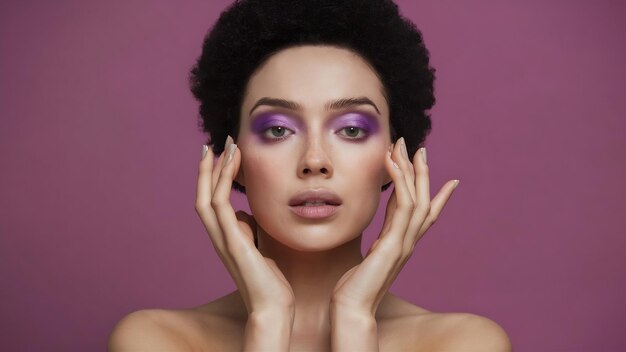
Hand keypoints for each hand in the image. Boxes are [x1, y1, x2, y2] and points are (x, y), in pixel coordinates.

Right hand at [195, 136, 294, 314]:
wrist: (273, 306)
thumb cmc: (270, 281)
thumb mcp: (259, 246)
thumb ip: (249, 229)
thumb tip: (245, 213)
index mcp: (225, 237)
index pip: (211, 201)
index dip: (211, 178)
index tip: (220, 154)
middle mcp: (218, 236)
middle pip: (202, 195)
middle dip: (207, 168)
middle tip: (215, 143)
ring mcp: (223, 239)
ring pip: (207, 197)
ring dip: (214, 170)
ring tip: (224, 146)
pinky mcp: (232, 242)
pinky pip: (220, 205)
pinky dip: (222, 182)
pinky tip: (231, 165)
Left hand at [331, 138, 458, 314]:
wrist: (351, 309)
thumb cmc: (354, 288)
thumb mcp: (368, 259)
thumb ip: (377, 243)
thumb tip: (376, 234)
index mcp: (402, 244)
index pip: (424, 215)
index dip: (438, 196)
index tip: (450, 179)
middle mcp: (408, 243)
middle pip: (424, 201)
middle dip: (423, 173)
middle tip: (419, 149)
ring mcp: (404, 243)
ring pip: (418, 199)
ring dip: (412, 171)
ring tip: (404, 147)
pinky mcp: (394, 245)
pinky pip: (403, 207)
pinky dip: (400, 183)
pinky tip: (392, 165)